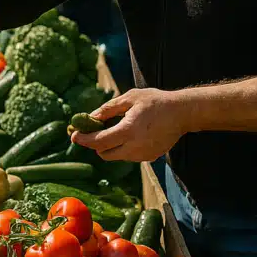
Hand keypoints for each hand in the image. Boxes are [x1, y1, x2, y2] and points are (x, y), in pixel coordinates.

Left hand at [71, 88, 190, 161]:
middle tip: (92, 131)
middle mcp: (135, 147)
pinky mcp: (150, 157)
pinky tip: (131, 133)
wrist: (183, 113)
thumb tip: (89, 117)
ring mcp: (144, 155)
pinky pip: (129, 155)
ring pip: (116, 156)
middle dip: (96, 144)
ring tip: (117, 127)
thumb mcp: (129, 99)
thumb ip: (107, 109)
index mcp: (129, 131)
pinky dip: (124, 147)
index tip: (73, 136)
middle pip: (104, 153)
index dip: (84, 140)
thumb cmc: (155, 101)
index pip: (99, 142)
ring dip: (110, 145)